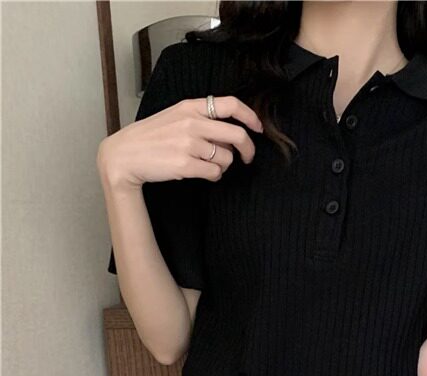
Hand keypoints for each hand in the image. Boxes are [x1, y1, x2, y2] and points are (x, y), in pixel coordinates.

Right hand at [97, 96, 263, 190]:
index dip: (250, 117)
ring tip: (207, 165)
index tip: (258, 128)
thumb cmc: (151, 138)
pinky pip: (215, 174)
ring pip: (227, 159)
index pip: (231, 105)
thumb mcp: (175, 116)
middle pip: (237, 136)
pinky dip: (213, 176)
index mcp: (190, 107)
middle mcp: (192, 123)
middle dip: (248, 150)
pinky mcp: (185, 165)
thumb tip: (231, 134)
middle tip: (247, 158)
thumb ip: (201, 119)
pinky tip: (201, 173)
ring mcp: (189, 144)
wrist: (125, 155)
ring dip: (223, 166)